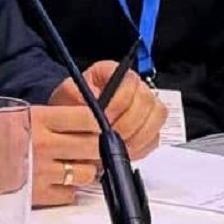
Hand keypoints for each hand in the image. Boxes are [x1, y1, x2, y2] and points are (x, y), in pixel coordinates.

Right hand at [27, 104, 100, 206]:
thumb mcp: (17, 112)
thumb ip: (50, 116)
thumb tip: (83, 120)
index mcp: (39, 118)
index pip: (87, 118)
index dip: (97, 121)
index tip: (97, 124)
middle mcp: (44, 144)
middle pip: (94, 146)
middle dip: (96, 145)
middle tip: (89, 145)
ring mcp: (42, 172)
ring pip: (87, 173)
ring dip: (85, 169)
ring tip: (72, 163)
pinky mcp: (38, 194)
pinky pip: (70, 194)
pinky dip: (68, 189)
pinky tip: (57, 180)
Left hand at [51, 62, 166, 159]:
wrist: (71, 126)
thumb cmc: (71, 107)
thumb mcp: (67, 96)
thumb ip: (78, 93)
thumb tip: (94, 96)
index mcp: (114, 72)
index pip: (130, 81)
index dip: (119, 101)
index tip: (105, 117)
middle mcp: (135, 86)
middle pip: (147, 102)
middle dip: (127, 123)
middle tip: (111, 136)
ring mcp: (145, 107)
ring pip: (155, 119)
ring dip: (135, 136)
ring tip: (116, 145)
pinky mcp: (149, 128)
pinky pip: (154, 138)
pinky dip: (140, 147)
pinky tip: (123, 150)